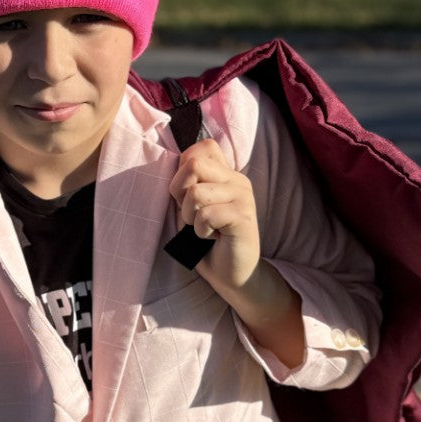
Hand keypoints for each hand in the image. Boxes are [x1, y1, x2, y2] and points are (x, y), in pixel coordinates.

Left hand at [168, 137, 259, 290]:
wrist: (231, 274)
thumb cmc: (206, 241)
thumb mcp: (190, 206)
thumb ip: (187, 183)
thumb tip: (177, 165)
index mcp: (225, 173)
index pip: (201, 147)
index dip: (182, 170)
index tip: (186, 195)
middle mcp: (237, 180)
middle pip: (194, 164)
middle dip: (180, 193)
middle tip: (192, 214)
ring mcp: (243, 196)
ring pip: (196, 192)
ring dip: (190, 216)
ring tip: (203, 228)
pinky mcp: (244, 217)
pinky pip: (206, 215)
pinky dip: (201, 231)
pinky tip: (213, 237)